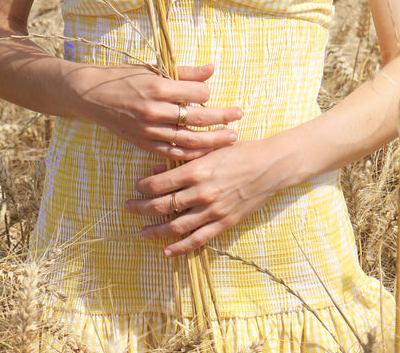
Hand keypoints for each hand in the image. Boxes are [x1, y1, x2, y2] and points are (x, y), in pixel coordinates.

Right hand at [68, 61, 241, 159]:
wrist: (92, 95)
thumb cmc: (124, 77)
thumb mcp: (154, 68)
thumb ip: (185, 72)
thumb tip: (212, 69)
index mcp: (158, 88)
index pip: (197, 94)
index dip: (207, 93)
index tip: (210, 93)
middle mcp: (155, 111)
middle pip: (197, 119)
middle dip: (222, 118)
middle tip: (240, 115)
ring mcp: (149, 130)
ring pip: (188, 140)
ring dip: (212, 140)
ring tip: (231, 138)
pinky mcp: (144, 144)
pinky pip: (173, 153)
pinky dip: (191, 154)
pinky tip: (205, 152)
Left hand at [125, 138, 287, 255]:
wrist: (271, 166)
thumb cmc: (241, 151)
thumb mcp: (212, 148)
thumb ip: (185, 157)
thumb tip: (159, 165)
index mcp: (198, 170)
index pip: (161, 183)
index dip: (144, 187)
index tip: (135, 187)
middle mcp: (202, 192)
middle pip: (163, 205)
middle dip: (141, 208)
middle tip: (128, 208)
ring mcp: (212, 210)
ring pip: (176, 226)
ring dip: (156, 230)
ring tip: (142, 231)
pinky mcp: (223, 222)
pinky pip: (197, 239)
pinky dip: (180, 247)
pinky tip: (166, 251)